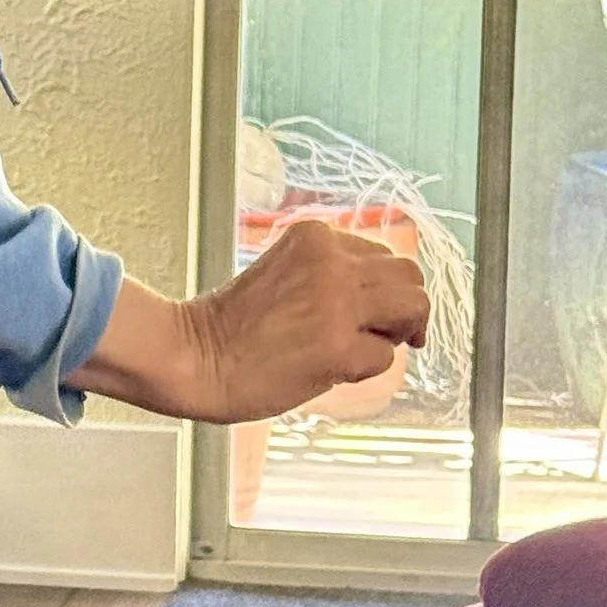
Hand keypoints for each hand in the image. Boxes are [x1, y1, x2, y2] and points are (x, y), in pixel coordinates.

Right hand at [69, 218, 429, 423]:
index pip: (382, 253)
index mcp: (315, 237)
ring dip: (397, 333)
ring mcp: (338, 302)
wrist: (192, 358)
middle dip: (405, 307)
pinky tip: (327, 369)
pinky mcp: (339, 346)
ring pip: (413, 307)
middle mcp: (332, 261)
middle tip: (390, 333)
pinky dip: (364, 369)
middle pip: (409, 275)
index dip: (383, 287)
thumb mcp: (286, 272)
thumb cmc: (230, 328)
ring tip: (360, 350)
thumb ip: (329, 273)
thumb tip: (380, 300)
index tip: (375, 312)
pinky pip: (386, 356)